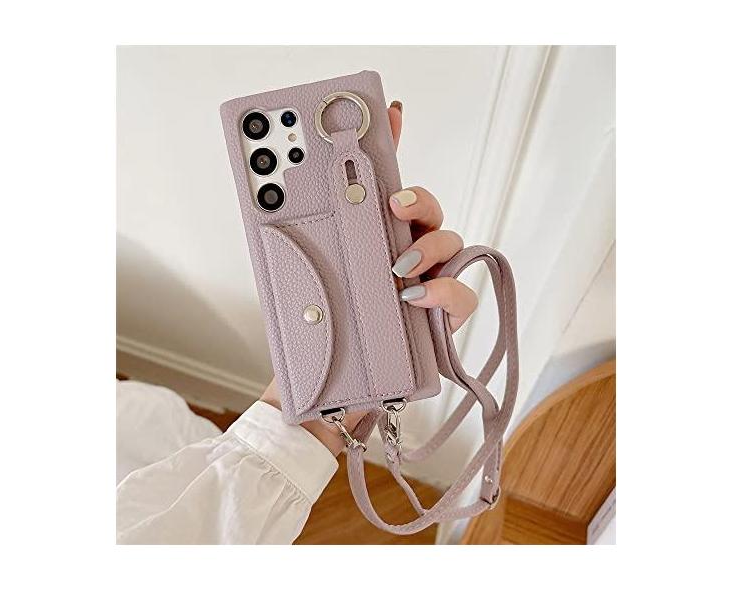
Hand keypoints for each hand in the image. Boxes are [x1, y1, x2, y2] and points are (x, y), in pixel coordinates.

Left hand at [261, 101, 477, 453]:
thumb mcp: (292, 283)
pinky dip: (444, 295)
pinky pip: (460, 299)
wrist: (320, 401)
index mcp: (363, 244)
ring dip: (430, 246)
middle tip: (395, 203)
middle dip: (417, 199)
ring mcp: (422, 291)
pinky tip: (417, 299)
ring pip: (449, 246)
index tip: (387, 112)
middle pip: (425, 212)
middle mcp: (398, 262)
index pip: (379, 188)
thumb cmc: (308, 341)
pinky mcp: (438, 326)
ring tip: (398, 267)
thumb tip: (270, 198)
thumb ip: (294, 243)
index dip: (389, 148)